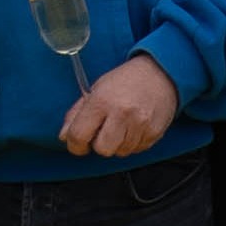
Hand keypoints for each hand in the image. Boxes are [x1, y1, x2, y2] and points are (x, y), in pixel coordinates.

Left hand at [57, 55, 182, 159]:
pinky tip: (134, 126)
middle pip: (102, 150)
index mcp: (101, 101)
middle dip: (99, 144)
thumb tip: (64, 137)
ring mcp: (140, 124)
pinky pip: (136, 150)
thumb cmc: (125, 81)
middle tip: (103, 131)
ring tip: (122, 125)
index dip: (75, 145)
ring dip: (117, 143)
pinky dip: (132, 142)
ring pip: (120, 152)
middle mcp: (121, 113)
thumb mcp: (96, 90)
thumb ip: (76, 114)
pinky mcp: (154, 132)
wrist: (160, 73)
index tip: (78, 143)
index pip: (79, 135)